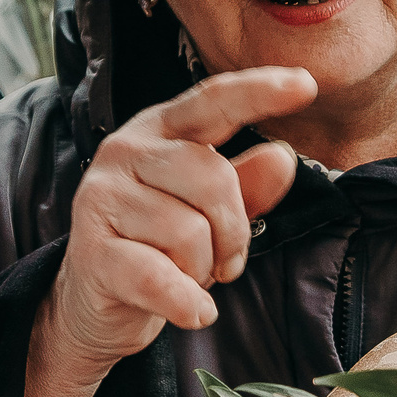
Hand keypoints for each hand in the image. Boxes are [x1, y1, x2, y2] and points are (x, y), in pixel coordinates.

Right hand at [10, 66, 313, 396]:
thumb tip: (281, 157)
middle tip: (225, 261)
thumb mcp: (210, 212)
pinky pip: (159, 277)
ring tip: (187, 276)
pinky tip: (198, 313)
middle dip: (234, 231)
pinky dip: (187, 301)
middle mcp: (124, 150)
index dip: (258, 91)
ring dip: (203, 268)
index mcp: (159, 129)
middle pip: (212, 177)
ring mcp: (101, 197)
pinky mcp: (90, 249)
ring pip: (190, 232)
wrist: (95, 303)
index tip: (306, 84)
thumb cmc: (159, 246)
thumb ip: (246, 184)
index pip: (212, 101)